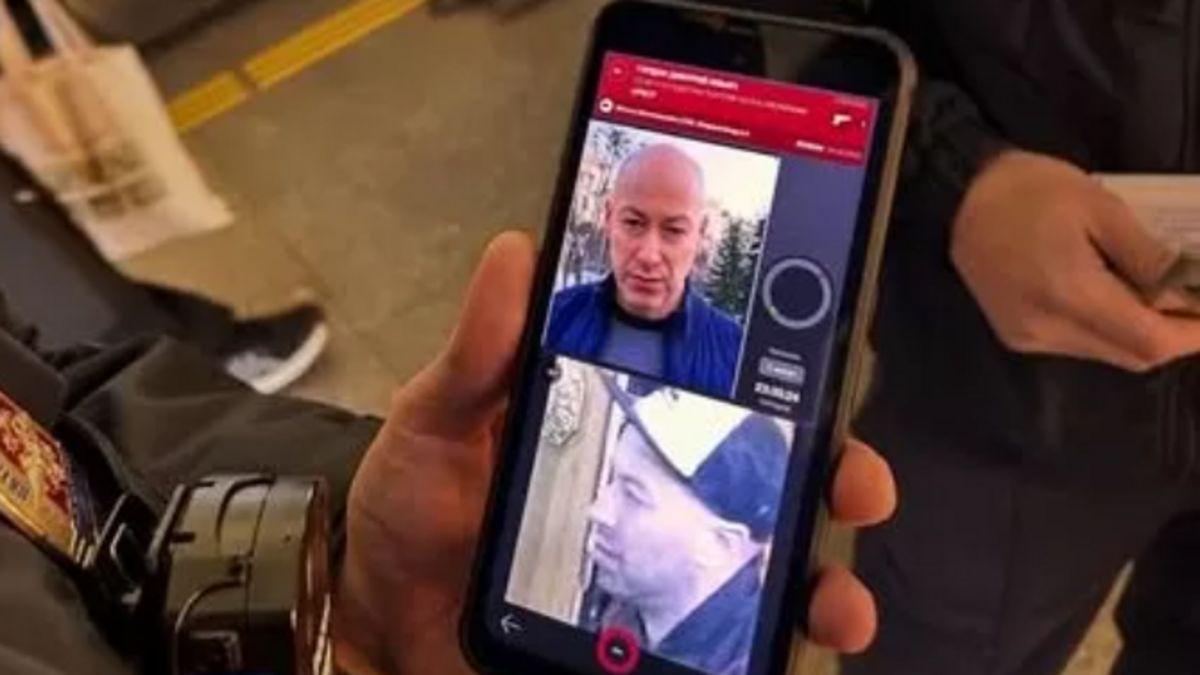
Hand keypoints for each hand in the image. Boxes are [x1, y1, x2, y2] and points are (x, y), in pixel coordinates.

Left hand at [335, 232, 897, 673]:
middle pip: (773, 481)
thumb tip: (516, 249)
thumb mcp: (438, 417)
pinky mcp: (647, 635)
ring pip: (768, 570)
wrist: (381, 617)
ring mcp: (657, 568)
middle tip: (854, 490)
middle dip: (836, 481)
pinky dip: (764, 651)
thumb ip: (481, 348)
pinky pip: (723, 640)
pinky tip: (776, 653)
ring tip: (832, 603)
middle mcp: (657, 492)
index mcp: (621, 421)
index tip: (830, 365)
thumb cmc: (412, 509)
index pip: (725, 392)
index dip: (790, 380)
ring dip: (821, 586)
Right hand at [952, 150, 1199, 370]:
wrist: (956, 196)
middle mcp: (1048, 329)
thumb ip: (1150, 256)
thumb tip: (1191, 290)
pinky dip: (1110, 330)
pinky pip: (1079, 345)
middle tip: (1199, 306)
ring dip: (1143, 334)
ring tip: (1164, 300)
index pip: (1151, 341)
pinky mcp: (1017, 335)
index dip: (1195, 336)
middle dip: (1176, 337)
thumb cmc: (1031, 190)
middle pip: (1133, 356)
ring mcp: (1029, 338)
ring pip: (1108, 353)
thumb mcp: (1101, 208)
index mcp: (1070, 295)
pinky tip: (1118, 300)